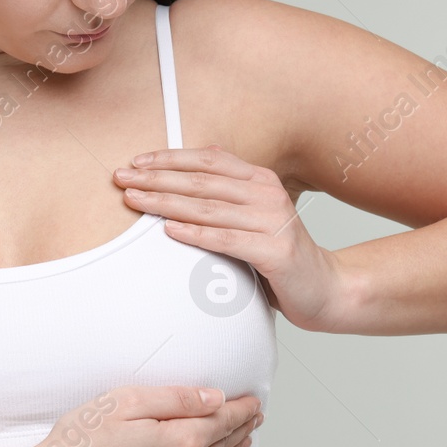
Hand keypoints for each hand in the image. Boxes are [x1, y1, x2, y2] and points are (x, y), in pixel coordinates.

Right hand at [21, 386, 262, 446]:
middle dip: (240, 430)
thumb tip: (215, 398)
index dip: (242, 409)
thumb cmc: (78, 443)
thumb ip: (175, 398)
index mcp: (179, 441)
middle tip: (253, 419)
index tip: (255, 403)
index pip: (223, 421)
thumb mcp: (123, 402)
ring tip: (241, 442)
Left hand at [114, 145, 341, 330]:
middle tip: (121, 179)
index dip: (168, 159)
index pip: (207, 161)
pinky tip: (168, 230)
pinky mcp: (275, 251)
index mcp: (260, 179)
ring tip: (134, 200)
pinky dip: (195, 234)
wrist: (325, 289)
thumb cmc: (279, 253)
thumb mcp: (255, 214)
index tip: (135, 162)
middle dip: (156, 179)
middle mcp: (267, 194)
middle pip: (201, 182)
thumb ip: (231, 189)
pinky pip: (226, 240)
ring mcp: (273, 221)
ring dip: (166, 203)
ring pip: (208, 208)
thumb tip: (200, 157)